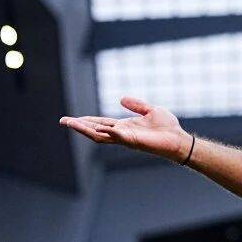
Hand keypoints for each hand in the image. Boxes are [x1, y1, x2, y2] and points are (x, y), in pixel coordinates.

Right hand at [60, 97, 191, 162]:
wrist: (179, 139)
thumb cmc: (167, 127)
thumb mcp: (150, 110)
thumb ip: (136, 105)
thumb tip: (120, 99)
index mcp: (124, 127)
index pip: (100, 123)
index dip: (86, 121)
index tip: (71, 119)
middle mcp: (122, 134)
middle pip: (95, 131)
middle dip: (79, 126)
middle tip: (63, 121)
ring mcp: (127, 139)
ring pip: (101, 136)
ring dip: (86, 130)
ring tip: (72, 124)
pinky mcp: (135, 141)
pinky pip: (119, 137)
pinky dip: (110, 133)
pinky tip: (100, 128)